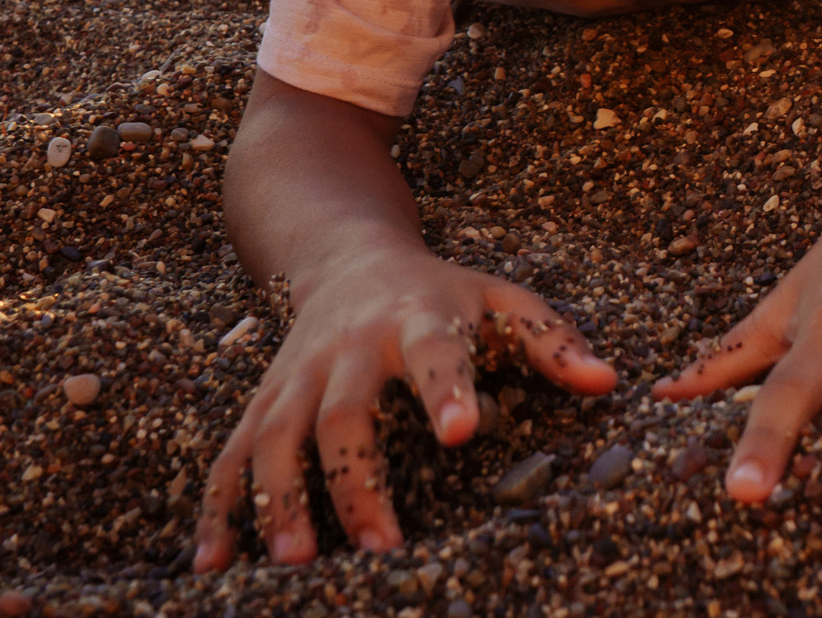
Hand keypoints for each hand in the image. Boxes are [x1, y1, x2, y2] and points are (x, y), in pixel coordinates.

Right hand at [193, 246, 614, 569]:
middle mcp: (347, 348)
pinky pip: (231, 455)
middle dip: (357, 479)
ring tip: (296, 562)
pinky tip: (212, 564)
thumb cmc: (443, 293)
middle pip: (344, 412)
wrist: (348, 256)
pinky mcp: (263, 402)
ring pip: (276, 437)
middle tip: (381, 546)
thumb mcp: (501, 299)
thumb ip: (553, 340)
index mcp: (417, 319)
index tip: (464, 431)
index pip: (436, 352)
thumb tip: (610, 382)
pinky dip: (217, 509)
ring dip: (279, 499)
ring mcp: (296, 376)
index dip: (448, 388)